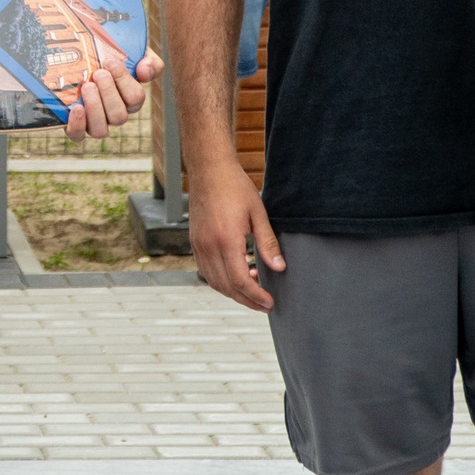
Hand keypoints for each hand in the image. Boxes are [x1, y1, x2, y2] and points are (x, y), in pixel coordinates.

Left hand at [64, 50, 158, 139]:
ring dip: (95, 108)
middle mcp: (114, 113)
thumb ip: (150, 61)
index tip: (110, 62)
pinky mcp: (75, 126)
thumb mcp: (135, 52)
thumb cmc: (110, 54)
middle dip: (109, 93)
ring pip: (100, 130)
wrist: (80, 54)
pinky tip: (76, 108)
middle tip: (98, 73)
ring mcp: (94, 122)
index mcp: (129, 98)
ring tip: (87, 87)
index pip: (135, 98)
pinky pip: (77, 136)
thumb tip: (145, 71)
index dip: (124, 81)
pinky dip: (77, 125)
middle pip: (119, 116)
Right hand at [188, 159, 283, 312]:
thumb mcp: (258, 213)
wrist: (209, 170)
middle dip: (246, 299)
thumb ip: (268, 243)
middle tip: (264, 304)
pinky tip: (237, 273)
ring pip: (214, 281)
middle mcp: (208, 246)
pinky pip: (206, 270)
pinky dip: (221, 280)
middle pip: (226, 286)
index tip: (269, 302)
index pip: (240, 280)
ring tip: (252, 290)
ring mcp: (198, 244)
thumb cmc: (234, 187)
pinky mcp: (195, 241)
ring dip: (233, 292)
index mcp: (226, 240)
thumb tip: (279, 267)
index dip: (255, 295)